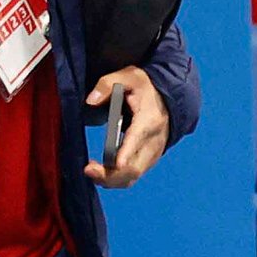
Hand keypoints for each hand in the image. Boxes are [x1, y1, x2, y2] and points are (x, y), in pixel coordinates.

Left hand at [83, 67, 167, 188]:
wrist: (168, 98)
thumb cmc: (146, 87)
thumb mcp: (129, 76)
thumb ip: (107, 84)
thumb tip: (90, 100)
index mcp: (149, 120)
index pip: (138, 139)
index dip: (127, 153)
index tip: (115, 164)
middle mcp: (154, 141)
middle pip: (134, 168)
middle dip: (110, 174)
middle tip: (88, 169)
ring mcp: (153, 153)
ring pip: (133, 176)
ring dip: (111, 180)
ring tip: (91, 171)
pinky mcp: (149, 160)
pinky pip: (133, 176)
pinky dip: (117, 179)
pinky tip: (101, 173)